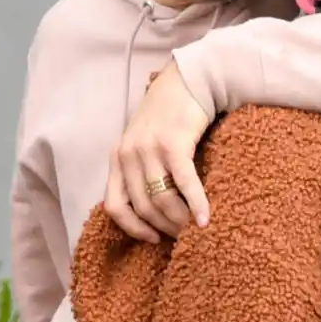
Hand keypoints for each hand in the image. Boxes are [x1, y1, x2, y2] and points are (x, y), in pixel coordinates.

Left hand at [105, 60, 211, 242]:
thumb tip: (154, 213)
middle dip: (164, 227)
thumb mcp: (143, 144)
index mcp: (117, 158)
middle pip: (144, 207)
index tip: (153, 239)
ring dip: (180, 221)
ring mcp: (148, 149)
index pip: (115, 206)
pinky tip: (205, 219)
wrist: (186, 82)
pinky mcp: (173, 144)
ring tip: (195, 230)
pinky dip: (196, 205)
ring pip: (162, 200)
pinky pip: (184, 184)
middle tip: (183, 238)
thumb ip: (140, 171)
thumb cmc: (168, 117)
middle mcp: (128, 155)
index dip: (133, 228)